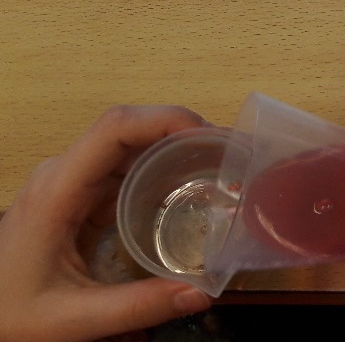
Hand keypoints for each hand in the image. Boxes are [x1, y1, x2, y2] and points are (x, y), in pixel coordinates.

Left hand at [0, 105, 212, 341]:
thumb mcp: (72, 320)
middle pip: (128, 128)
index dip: (166, 119)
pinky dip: (160, 166)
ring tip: (220, 165)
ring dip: (174, 145)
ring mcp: (68, 182)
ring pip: (128, 143)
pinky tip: (189, 185)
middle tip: (230, 154)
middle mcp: (63, 174)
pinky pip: (123, 166)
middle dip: (181, 130)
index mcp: (57, 190)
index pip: (115, 128)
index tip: (211, 137)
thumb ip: (138, 306)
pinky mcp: (76, 196)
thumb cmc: (9, 316)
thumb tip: (205, 292)